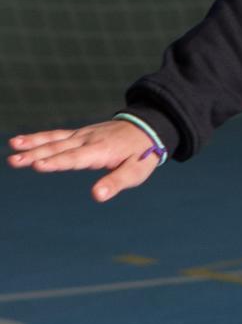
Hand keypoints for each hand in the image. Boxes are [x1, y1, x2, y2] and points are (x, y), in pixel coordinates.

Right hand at [7, 119, 162, 202]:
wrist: (146, 127)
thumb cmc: (141, 155)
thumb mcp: (135, 172)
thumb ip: (115, 183)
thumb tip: (97, 196)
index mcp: (101, 150)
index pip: (75, 158)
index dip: (56, 162)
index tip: (37, 165)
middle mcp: (87, 140)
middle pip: (58, 149)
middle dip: (35, 155)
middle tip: (14, 160)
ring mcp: (81, 135)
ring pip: (53, 141)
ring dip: (32, 145)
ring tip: (12, 148)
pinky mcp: (78, 134)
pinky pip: (55, 136)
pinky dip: (38, 138)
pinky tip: (19, 141)